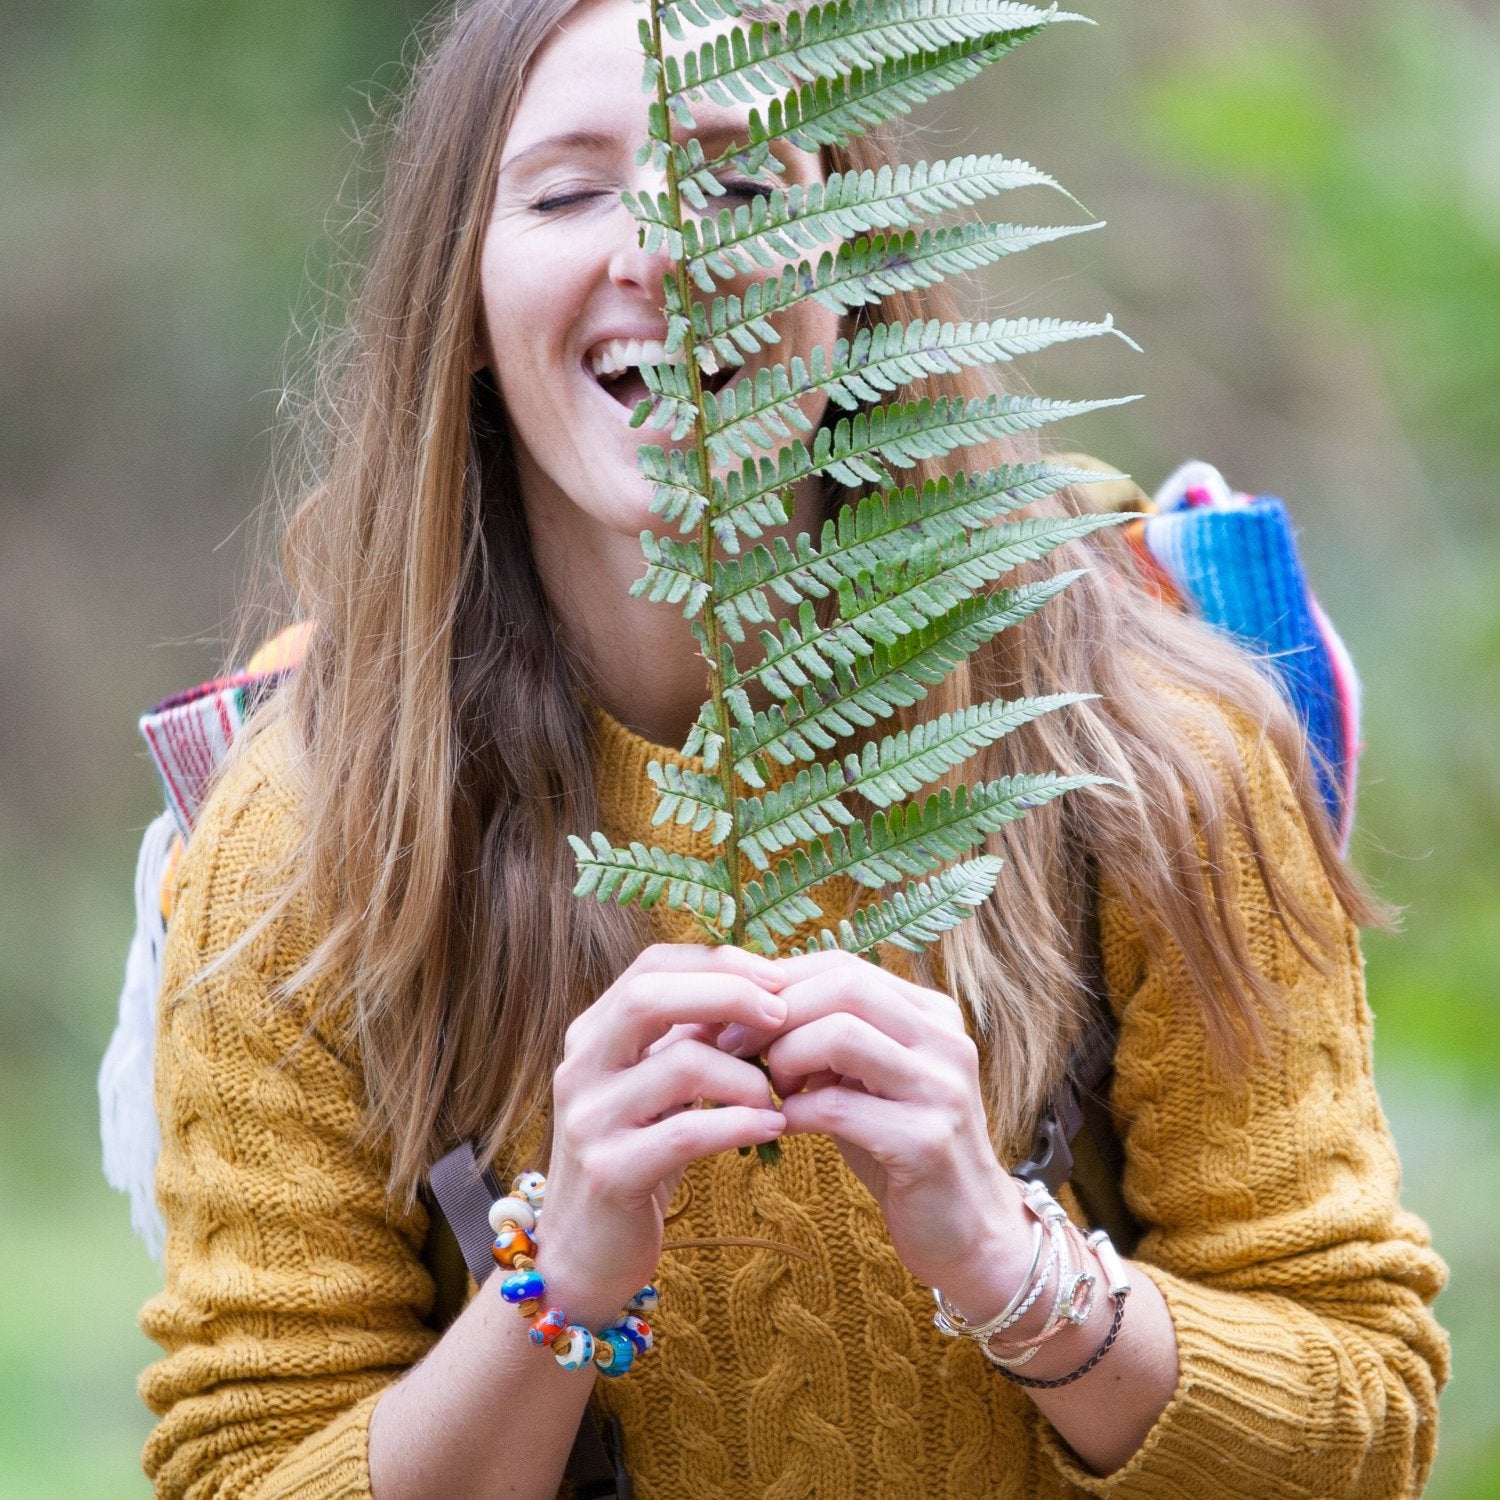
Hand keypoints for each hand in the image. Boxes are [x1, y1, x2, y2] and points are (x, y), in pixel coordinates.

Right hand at [537, 944, 788, 1325]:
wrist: (583, 1253)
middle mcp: (581, 1065)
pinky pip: (686, 1133)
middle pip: (651, 996)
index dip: (719, 962)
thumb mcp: (659, 1085)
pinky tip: (771, 1127)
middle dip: (728, 994)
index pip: (653, 964)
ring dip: (746, 1074)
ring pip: (679, 1064)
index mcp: (594, 1033)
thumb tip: (759, 990)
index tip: (776, 976)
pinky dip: (740, 1123)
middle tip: (784, 1015)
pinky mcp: (609, 1172)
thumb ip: (692, 1037)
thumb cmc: (638, 1154)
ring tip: (778, 1092)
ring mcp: (589, 1119)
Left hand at [723, 949, 1033, 1309]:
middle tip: (734, 1046)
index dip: (781, 983)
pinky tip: (781, 1125)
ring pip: (842, 1034)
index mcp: (931, 1014)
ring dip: (786, 1056)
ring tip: (769, 1087)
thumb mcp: (866, 1082)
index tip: (734, 1015)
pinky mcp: (927, 1142)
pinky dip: (795, 1111)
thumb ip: (827, 1040)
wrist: (966, 1232)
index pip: (844, 965)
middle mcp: (945, 1040)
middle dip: (776, 1013)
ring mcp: (941, 1088)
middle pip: (844, 986)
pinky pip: (839, 1107)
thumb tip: (747, 1010)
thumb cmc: (900, 1150)